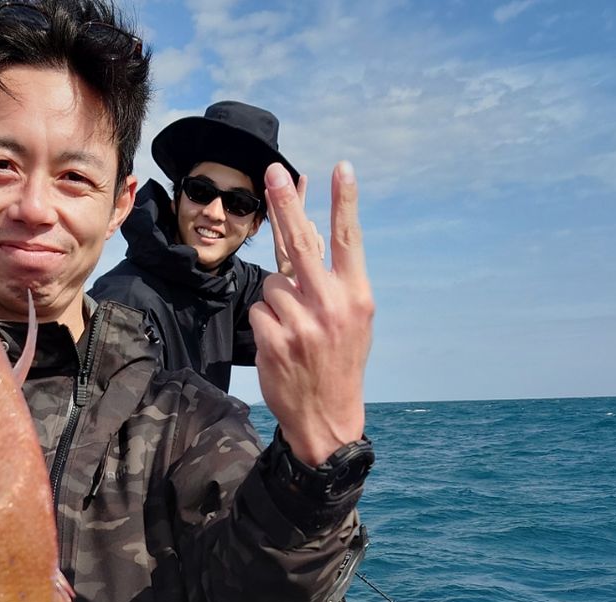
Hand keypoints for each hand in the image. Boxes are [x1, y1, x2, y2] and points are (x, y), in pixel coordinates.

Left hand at [250, 161, 372, 465]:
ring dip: (277, 302)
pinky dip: (265, 323)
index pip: (348, 241)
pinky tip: (281, 346)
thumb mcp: (352, 321)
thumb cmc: (339, 364)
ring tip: (295, 332)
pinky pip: (259, 310)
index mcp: (356, 298)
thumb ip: (333, 282)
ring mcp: (301, 324)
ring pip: (272, 285)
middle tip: (272, 172)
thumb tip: (308, 236)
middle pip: (301, 243)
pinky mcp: (274, 341)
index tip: (340, 168)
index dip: (344, 202)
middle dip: (286, 204)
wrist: (327, 420)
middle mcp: (331, 307)